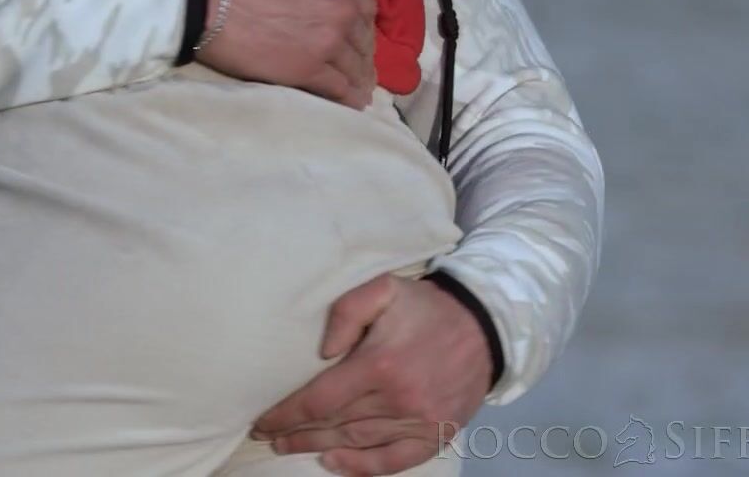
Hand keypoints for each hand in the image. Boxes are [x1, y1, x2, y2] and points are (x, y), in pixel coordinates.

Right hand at [196, 0, 378, 106]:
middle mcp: (343, 9)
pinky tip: (353, 104)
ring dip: (360, 76)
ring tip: (360, 87)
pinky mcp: (308, 70)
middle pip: (363, 37)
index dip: (361, 20)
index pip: (365, 5)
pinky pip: (339, 88)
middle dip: (363, 50)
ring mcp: (328, 43)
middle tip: (359, 62)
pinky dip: (349, 97)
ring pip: (355, 64)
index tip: (355, 31)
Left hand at [252, 274, 494, 475]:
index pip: (320, 399)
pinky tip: (335, 464)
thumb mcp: (383, 289)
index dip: (286, 414)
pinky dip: (363, 467)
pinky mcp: (437, 434)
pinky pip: (395, 461)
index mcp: (380, 363)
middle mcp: (398, 398)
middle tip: (268, 437)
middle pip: (334, 424)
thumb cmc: (425, 306)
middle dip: (295, 433)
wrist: (485, 325)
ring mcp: (420, 421)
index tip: (263, 420)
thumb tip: (322, 352)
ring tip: (290, 447)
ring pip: (358, 442)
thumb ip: (345, 311)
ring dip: (319, 447)